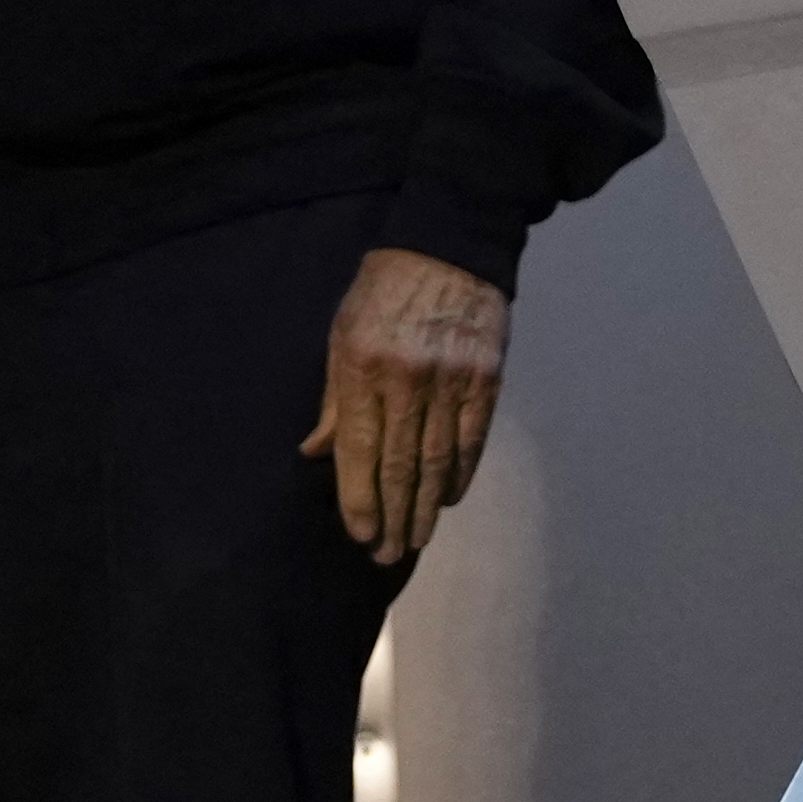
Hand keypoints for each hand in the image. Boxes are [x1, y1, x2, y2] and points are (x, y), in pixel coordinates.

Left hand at [307, 248, 510, 563]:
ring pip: (437, 461)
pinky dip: (460, 474)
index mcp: (363, 369)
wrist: (448, 245)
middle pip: (399, 466)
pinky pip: (472, 440)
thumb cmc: (381, 292)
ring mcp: (451, 381)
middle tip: (386, 555)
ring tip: (416, 541)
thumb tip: (317, 454)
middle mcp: (407, 381)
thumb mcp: (341, 335)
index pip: (359, 451)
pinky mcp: (485, 379)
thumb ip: (333, 398)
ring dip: (425, 508)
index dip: (359, 500)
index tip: (360, 535)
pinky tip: (448, 499)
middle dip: (392, 517)